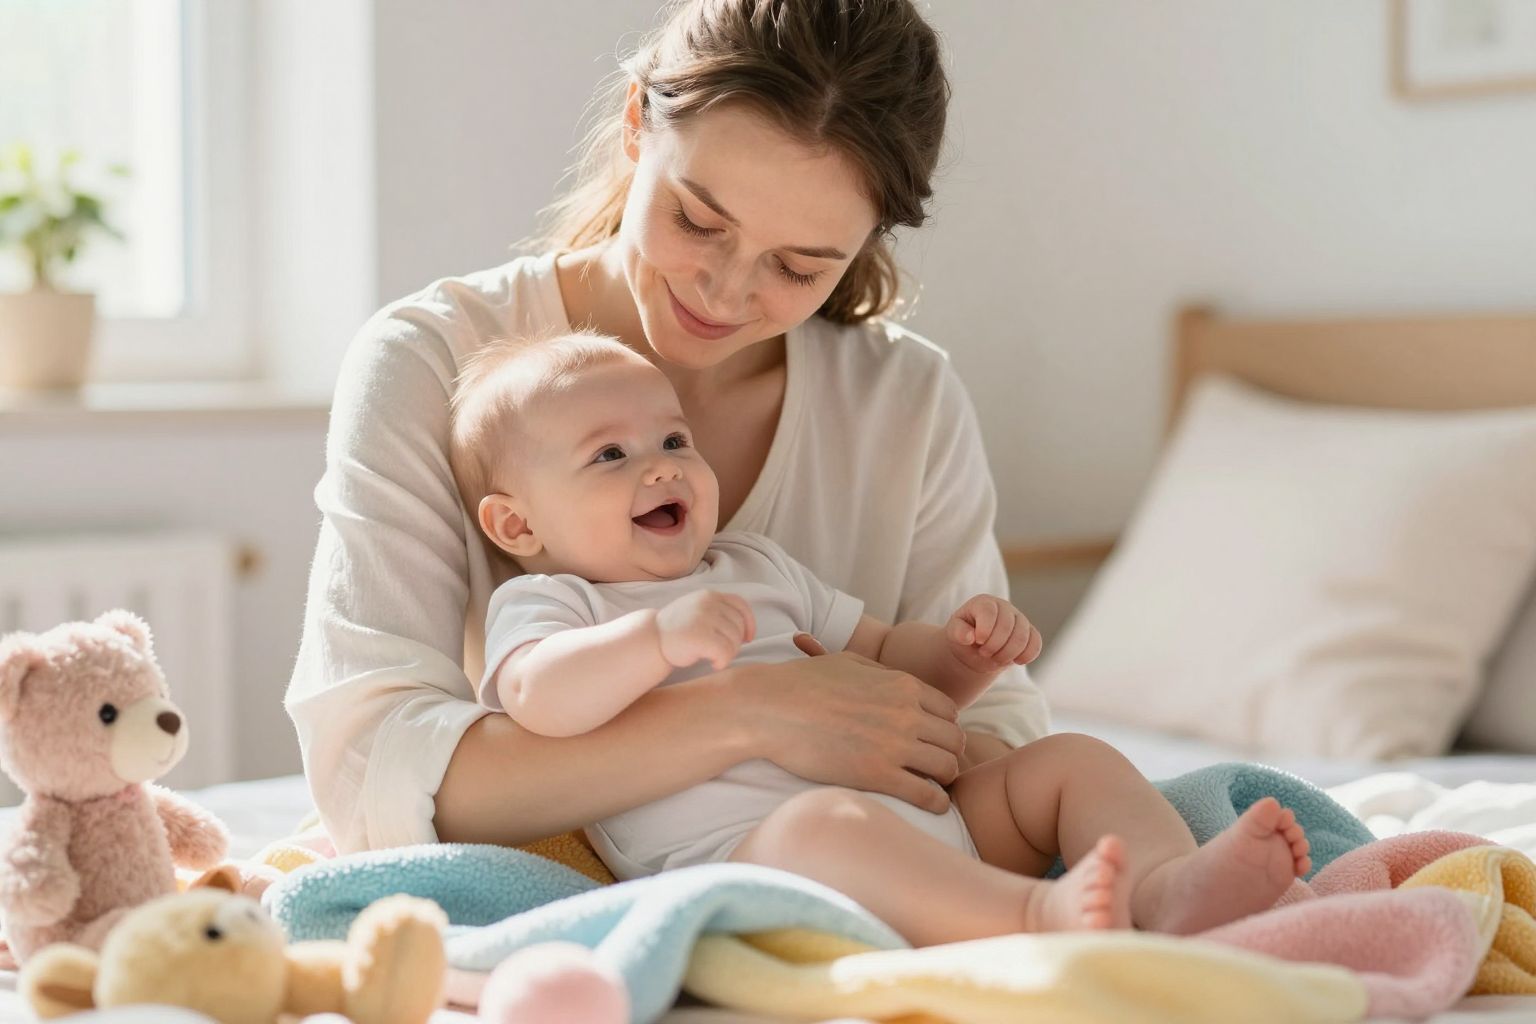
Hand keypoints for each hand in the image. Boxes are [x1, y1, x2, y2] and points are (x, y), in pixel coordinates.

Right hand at [655, 590, 755, 669]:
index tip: (748, 638)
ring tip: (713, 657)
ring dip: (728, 654)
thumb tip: (745, 630)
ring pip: (734, 641)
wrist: (651, 639)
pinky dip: (722, 662)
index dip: (749, 623)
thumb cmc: (677, 629)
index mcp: (709, 595)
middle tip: (720, 652)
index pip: (740, 605)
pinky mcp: (701, 637)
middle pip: (739, 626)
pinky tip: (713, 664)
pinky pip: (725, 653)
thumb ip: (718, 611)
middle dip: (735, 643)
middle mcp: (709, 604)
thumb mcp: (697, 609)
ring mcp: (704, 619)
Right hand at [743, 640, 966, 813]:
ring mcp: (895, 744)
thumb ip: (882, 674)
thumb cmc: (804, 684)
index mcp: (903, 685)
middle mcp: (907, 713)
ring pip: (947, 768)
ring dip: (942, 779)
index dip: (943, 728)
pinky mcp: (878, 775)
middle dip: (946, 753)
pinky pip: (928, 796)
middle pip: (954, 741)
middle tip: (931, 767)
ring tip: (928, 785)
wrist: (772, 708)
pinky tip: (928, 804)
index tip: (930, 742)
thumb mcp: (850, 663)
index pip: (950, 712)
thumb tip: (897, 684)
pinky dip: (935, 803)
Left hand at [946, 595, 1041, 674]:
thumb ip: (958, 632)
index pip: (989, 611)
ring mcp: (1019, 619)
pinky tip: (1015, 661)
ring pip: (1023, 637)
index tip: (977, 641)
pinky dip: (1026, 655)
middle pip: (1007, 626)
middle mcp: (1004, 607)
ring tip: (995, 658)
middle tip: (984, 652)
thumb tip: (970, 636)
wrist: (976, 649)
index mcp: (984, 603)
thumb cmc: (963, 636)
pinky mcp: (1030, 633)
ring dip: (1008, 653)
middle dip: (994, 645)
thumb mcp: (954, 633)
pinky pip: (1036, 643)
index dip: (985, 628)